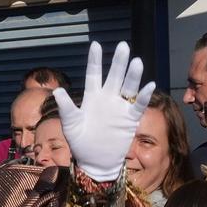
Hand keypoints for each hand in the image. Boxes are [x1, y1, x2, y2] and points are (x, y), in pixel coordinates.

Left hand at [53, 40, 156, 182]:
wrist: (95, 162)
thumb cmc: (80, 142)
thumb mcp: (71, 125)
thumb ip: (66, 108)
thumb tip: (58, 91)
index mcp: (91, 97)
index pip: (94, 74)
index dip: (95, 60)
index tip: (96, 45)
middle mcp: (107, 98)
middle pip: (114, 76)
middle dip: (118, 62)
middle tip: (123, 46)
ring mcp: (120, 107)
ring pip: (128, 87)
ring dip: (132, 75)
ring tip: (136, 61)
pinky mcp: (130, 119)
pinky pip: (138, 105)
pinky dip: (143, 96)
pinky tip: (148, 85)